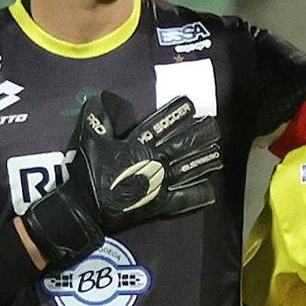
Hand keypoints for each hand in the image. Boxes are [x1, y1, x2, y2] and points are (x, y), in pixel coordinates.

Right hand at [20, 91, 220, 268]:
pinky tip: (211, 189)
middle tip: (214, 126)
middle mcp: (156, 163)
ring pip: (189, 169)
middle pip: (183, 146)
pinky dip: (198, 194)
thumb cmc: (89, 173)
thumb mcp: (90, 141)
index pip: (161, 126)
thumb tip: (101, 96)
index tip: (191, 105)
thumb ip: (98, 119)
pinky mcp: (162, 204)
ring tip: (218, 153)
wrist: (87, 208)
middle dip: (200, 135)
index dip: (176, 115)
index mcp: (139, 147)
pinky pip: (185, 199)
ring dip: (205, 160)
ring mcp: (162, 184)